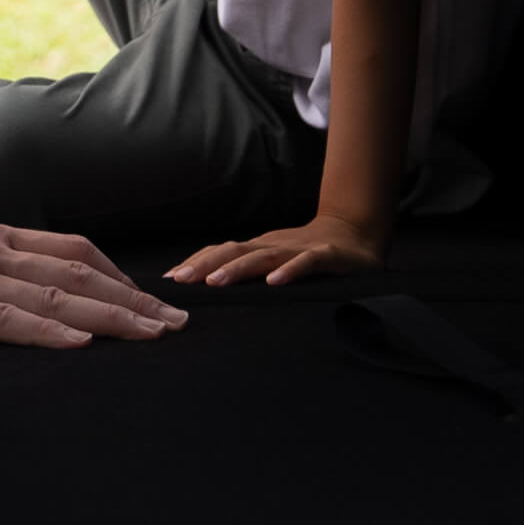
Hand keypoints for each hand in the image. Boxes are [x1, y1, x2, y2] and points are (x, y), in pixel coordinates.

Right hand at [0, 217, 189, 347]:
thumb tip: (20, 281)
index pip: (74, 252)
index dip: (119, 276)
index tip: (154, 299)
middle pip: (81, 274)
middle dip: (135, 300)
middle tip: (178, 323)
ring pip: (57, 297)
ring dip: (112, 317)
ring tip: (153, 335)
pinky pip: (8, 320)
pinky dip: (49, 333)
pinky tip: (81, 345)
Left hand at [166, 214, 386, 288]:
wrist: (355, 232)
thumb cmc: (308, 252)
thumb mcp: (274, 261)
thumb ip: (250, 274)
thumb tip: (212, 292)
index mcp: (258, 249)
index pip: (220, 253)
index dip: (194, 263)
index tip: (168, 280)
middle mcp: (272, 246)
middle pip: (233, 252)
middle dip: (204, 266)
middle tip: (180, 282)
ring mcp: (297, 250)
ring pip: (262, 257)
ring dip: (237, 269)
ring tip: (215, 282)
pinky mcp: (326, 256)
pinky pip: (306, 263)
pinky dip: (289, 271)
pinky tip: (274, 283)